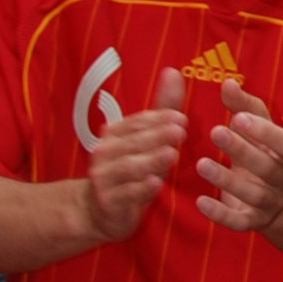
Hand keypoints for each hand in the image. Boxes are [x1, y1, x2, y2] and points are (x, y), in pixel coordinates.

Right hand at [83, 66, 187, 237]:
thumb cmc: (133, 169)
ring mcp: (103, 179)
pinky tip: (155, 184)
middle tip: (181, 130)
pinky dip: (139, 189)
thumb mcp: (148, 139)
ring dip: (150, 160)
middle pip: (132, 142)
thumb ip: (162, 108)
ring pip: (127, 167)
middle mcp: (104, 153)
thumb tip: (173, 71)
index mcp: (114, 134)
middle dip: (157, 135)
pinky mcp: (108, 202)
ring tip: (172, 153)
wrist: (101, 210)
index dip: (158, 119)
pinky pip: (124, 195)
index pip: (137, 122)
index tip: (181, 117)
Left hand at [197, 78, 282, 234]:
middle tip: (216, 132)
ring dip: (227, 180)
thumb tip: (227, 82)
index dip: (266, 133)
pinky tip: (201, 201)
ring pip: (252, 195)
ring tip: (202, 163)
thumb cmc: (268, 155)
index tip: (240, 117)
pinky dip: (221, 214)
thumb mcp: (262, 131)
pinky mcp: (252, 221)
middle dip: (243, 150)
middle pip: (267, 169)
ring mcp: (269, 203)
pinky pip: (239, 222)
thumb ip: (245, 108)